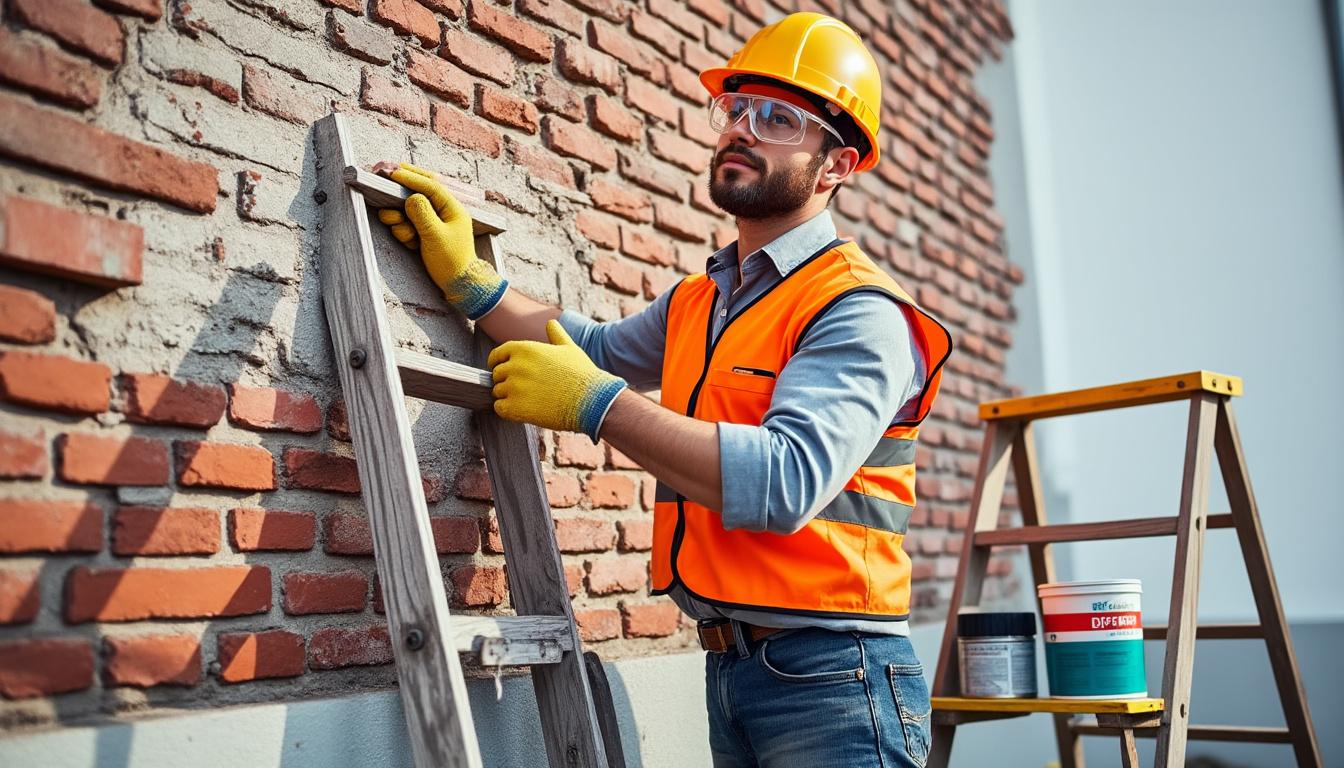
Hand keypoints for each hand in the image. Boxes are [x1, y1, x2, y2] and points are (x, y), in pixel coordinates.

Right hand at [375, 162, 506, 319]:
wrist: (460, 286)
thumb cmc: (452, 262)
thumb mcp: (435, 236)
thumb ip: (422, 214)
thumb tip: (411, 197)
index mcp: (453, 208)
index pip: (431, 185)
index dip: (411, 177)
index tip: (393, 172)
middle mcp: (445, 212)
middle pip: (421, 190)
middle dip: (402, 185)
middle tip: (384, 173)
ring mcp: (435, 223)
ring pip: (410, 211)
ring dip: (399, 216)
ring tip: (394, 222)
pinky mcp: (427, 235)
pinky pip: (410, 226)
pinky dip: (405, 231)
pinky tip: (409, 242)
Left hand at [488, 320, 626, 440]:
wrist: (591, 400)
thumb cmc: (582, 374)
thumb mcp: (570, 348)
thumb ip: (556, 334)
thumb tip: (551, 323)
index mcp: (525, 349)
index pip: (498, 354)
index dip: (498, 362)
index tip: (502, 369)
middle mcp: (516, 366)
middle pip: (497, 374)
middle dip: (506, 381)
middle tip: (524, 389)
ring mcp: (514, 387)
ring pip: (497, 392)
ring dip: (508, 397)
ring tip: (528, 400)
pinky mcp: (515, 408)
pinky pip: (499, 408)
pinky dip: (508, 410)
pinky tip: (523, 410)